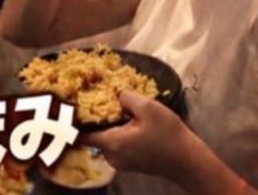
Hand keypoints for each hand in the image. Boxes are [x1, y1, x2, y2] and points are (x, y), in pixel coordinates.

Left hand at [84, 92, 202, 187]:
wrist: (188, 160)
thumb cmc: (167, 134)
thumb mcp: (147, 107)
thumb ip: (126, 98)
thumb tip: (115, 95)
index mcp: (111, 143)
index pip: (80, 135)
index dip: (73, 121)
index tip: (69, 107)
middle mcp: (111, 156)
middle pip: (92, 135)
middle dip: (94, 118)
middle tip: (94, 99)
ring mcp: (120, 162)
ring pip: (105, 139)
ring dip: (107, 125)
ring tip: (114, 107)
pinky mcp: (129, 163)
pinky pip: (116, 144)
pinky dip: (117, 132)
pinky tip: (128, 121)